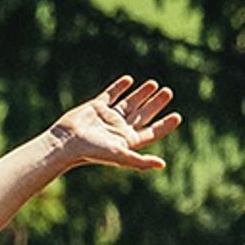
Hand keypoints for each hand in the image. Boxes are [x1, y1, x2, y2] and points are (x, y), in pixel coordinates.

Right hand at [48, 76, 179, 173]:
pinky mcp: (96, 107)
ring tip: (154, 83)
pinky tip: (129, 80)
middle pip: (143, 115)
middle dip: (156, 104)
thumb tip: (162, 164)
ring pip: (129, 103)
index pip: (151, 132)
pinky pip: (111, 94)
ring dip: (141, 93)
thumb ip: (140, 162)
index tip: (177, 116)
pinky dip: (120, 87)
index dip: (165, 125)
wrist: (67, 142)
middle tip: (168, 92)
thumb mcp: (120, 155)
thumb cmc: (92, 152)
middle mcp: (120, 129)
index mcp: (128, 141)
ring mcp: (108, 117)